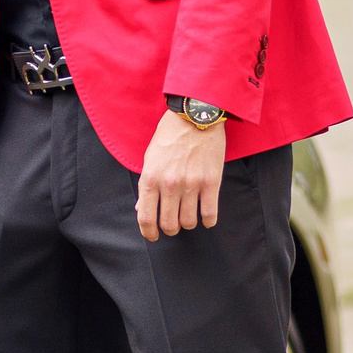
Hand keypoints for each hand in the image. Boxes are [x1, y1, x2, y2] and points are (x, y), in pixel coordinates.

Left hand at [138, 108, 223, 240]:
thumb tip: (141, 208)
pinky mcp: (211, 182)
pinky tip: (206, 218)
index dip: (148, 232)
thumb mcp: (149, 158)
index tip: (153, 236)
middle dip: (170, 229)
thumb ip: (146, 185)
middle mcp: (169, 184)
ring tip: (188, 217)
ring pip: (189, 222)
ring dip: (188, 224)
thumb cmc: (169, 136)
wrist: (195, 117)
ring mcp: (191, 184)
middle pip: (169, 224)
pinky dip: (207, 221)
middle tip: (172, 225)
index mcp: (150, 178)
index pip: (145, 216)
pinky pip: (209, 213)